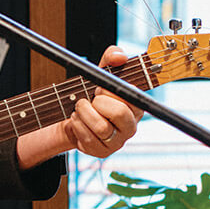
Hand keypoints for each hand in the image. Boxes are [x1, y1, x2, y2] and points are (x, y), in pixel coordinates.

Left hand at [15, 45, 142, 169]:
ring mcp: (118, 141)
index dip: (111, 91)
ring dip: (84, 114)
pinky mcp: (102, 151)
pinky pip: (89, 140)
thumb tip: (119, 56)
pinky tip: (76, 119)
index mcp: (136, 105)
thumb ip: (111, 58)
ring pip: (101, 128)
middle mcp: (131, 125)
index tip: (100, 88)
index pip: (131, 96)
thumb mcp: (100, 72)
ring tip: (79, 108)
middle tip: (90, 98)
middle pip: (119, 113)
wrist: (73, 116)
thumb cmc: (92, 93)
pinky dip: (78, 126)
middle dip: (97, 103)